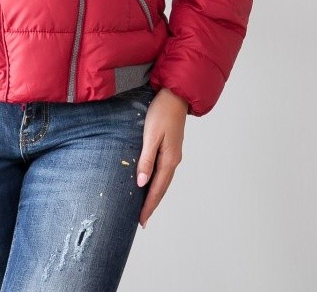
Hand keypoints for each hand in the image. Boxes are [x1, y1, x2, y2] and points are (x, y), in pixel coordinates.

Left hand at [136, 87, 187, 227]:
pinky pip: (163, 170)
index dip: (149, 205)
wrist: (175, 96)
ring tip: (145, 205)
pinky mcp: (170, 147)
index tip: (141, 220)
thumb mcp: (151, 136)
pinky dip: (156, 181)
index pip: (157, 188)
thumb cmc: (161, 112)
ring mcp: (173, 154)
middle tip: (142, 220)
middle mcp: (173, 160)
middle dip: (152, 204)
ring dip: (154, 194)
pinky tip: (150, 182)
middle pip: (162, 188)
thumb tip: (142, 183)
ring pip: (163, 180)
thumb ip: (146, 159)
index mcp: (169, 159)